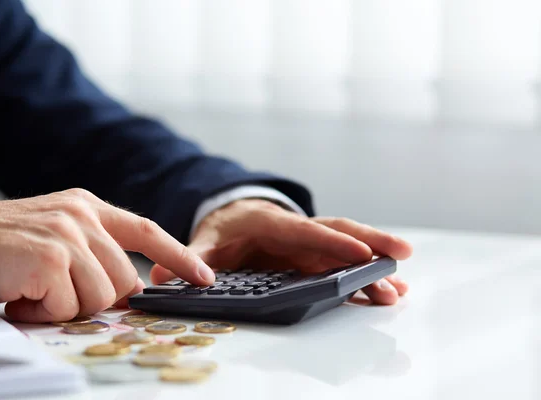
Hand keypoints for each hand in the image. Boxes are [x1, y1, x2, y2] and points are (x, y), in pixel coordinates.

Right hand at [0, 188, 214, 322]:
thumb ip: (97, 251)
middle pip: (124, 279)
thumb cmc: (6, 246)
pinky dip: (44, 312)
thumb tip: (133, 287)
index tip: (203, 276)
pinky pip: (68, 305)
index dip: (178, 255)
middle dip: (93, 297)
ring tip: (35, 290)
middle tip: (54, 291)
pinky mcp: (50, 258)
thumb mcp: (59, 234)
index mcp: (88, 206)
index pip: (146, 229)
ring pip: (100, 296)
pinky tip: (22, 295)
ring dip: (66, 305)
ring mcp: (67, 234)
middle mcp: (82, 215)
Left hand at [150, 199, 412, 304]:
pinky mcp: (314, 257)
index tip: (359, 252)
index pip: (305, 232)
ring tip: (401, 286)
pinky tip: (386, 290)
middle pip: (338, 233)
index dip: (331, 243)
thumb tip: (162, 276)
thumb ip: (191, 255)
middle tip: (400, 255)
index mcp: (272, 224)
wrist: (236, 216)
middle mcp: (297, 232)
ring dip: (374, 265)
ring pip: (347, 248)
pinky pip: (343, 265)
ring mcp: (309, 245)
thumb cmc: (226, 228)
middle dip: (370, 242)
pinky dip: (364, 277)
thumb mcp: (207, 238)